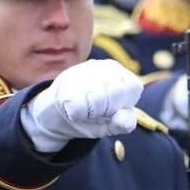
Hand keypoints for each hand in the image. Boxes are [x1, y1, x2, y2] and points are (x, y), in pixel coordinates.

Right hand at [21, 59, 143, 152]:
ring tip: (85, 110)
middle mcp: (102, 66)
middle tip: (96, 111)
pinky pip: (78, 106)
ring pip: (97, 98)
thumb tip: (122, 116)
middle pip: (116, 92)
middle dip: (107, 110)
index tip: (113, 109)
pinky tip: (74, 109)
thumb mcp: (112, 123)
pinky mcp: (65, 81)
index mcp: (120, 73)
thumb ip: (125, 122)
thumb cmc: (91, 116)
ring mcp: (82, 71)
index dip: (124, 104)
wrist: (57, 115)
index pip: (133, 87)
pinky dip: (77, 115)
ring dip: (91, 114)